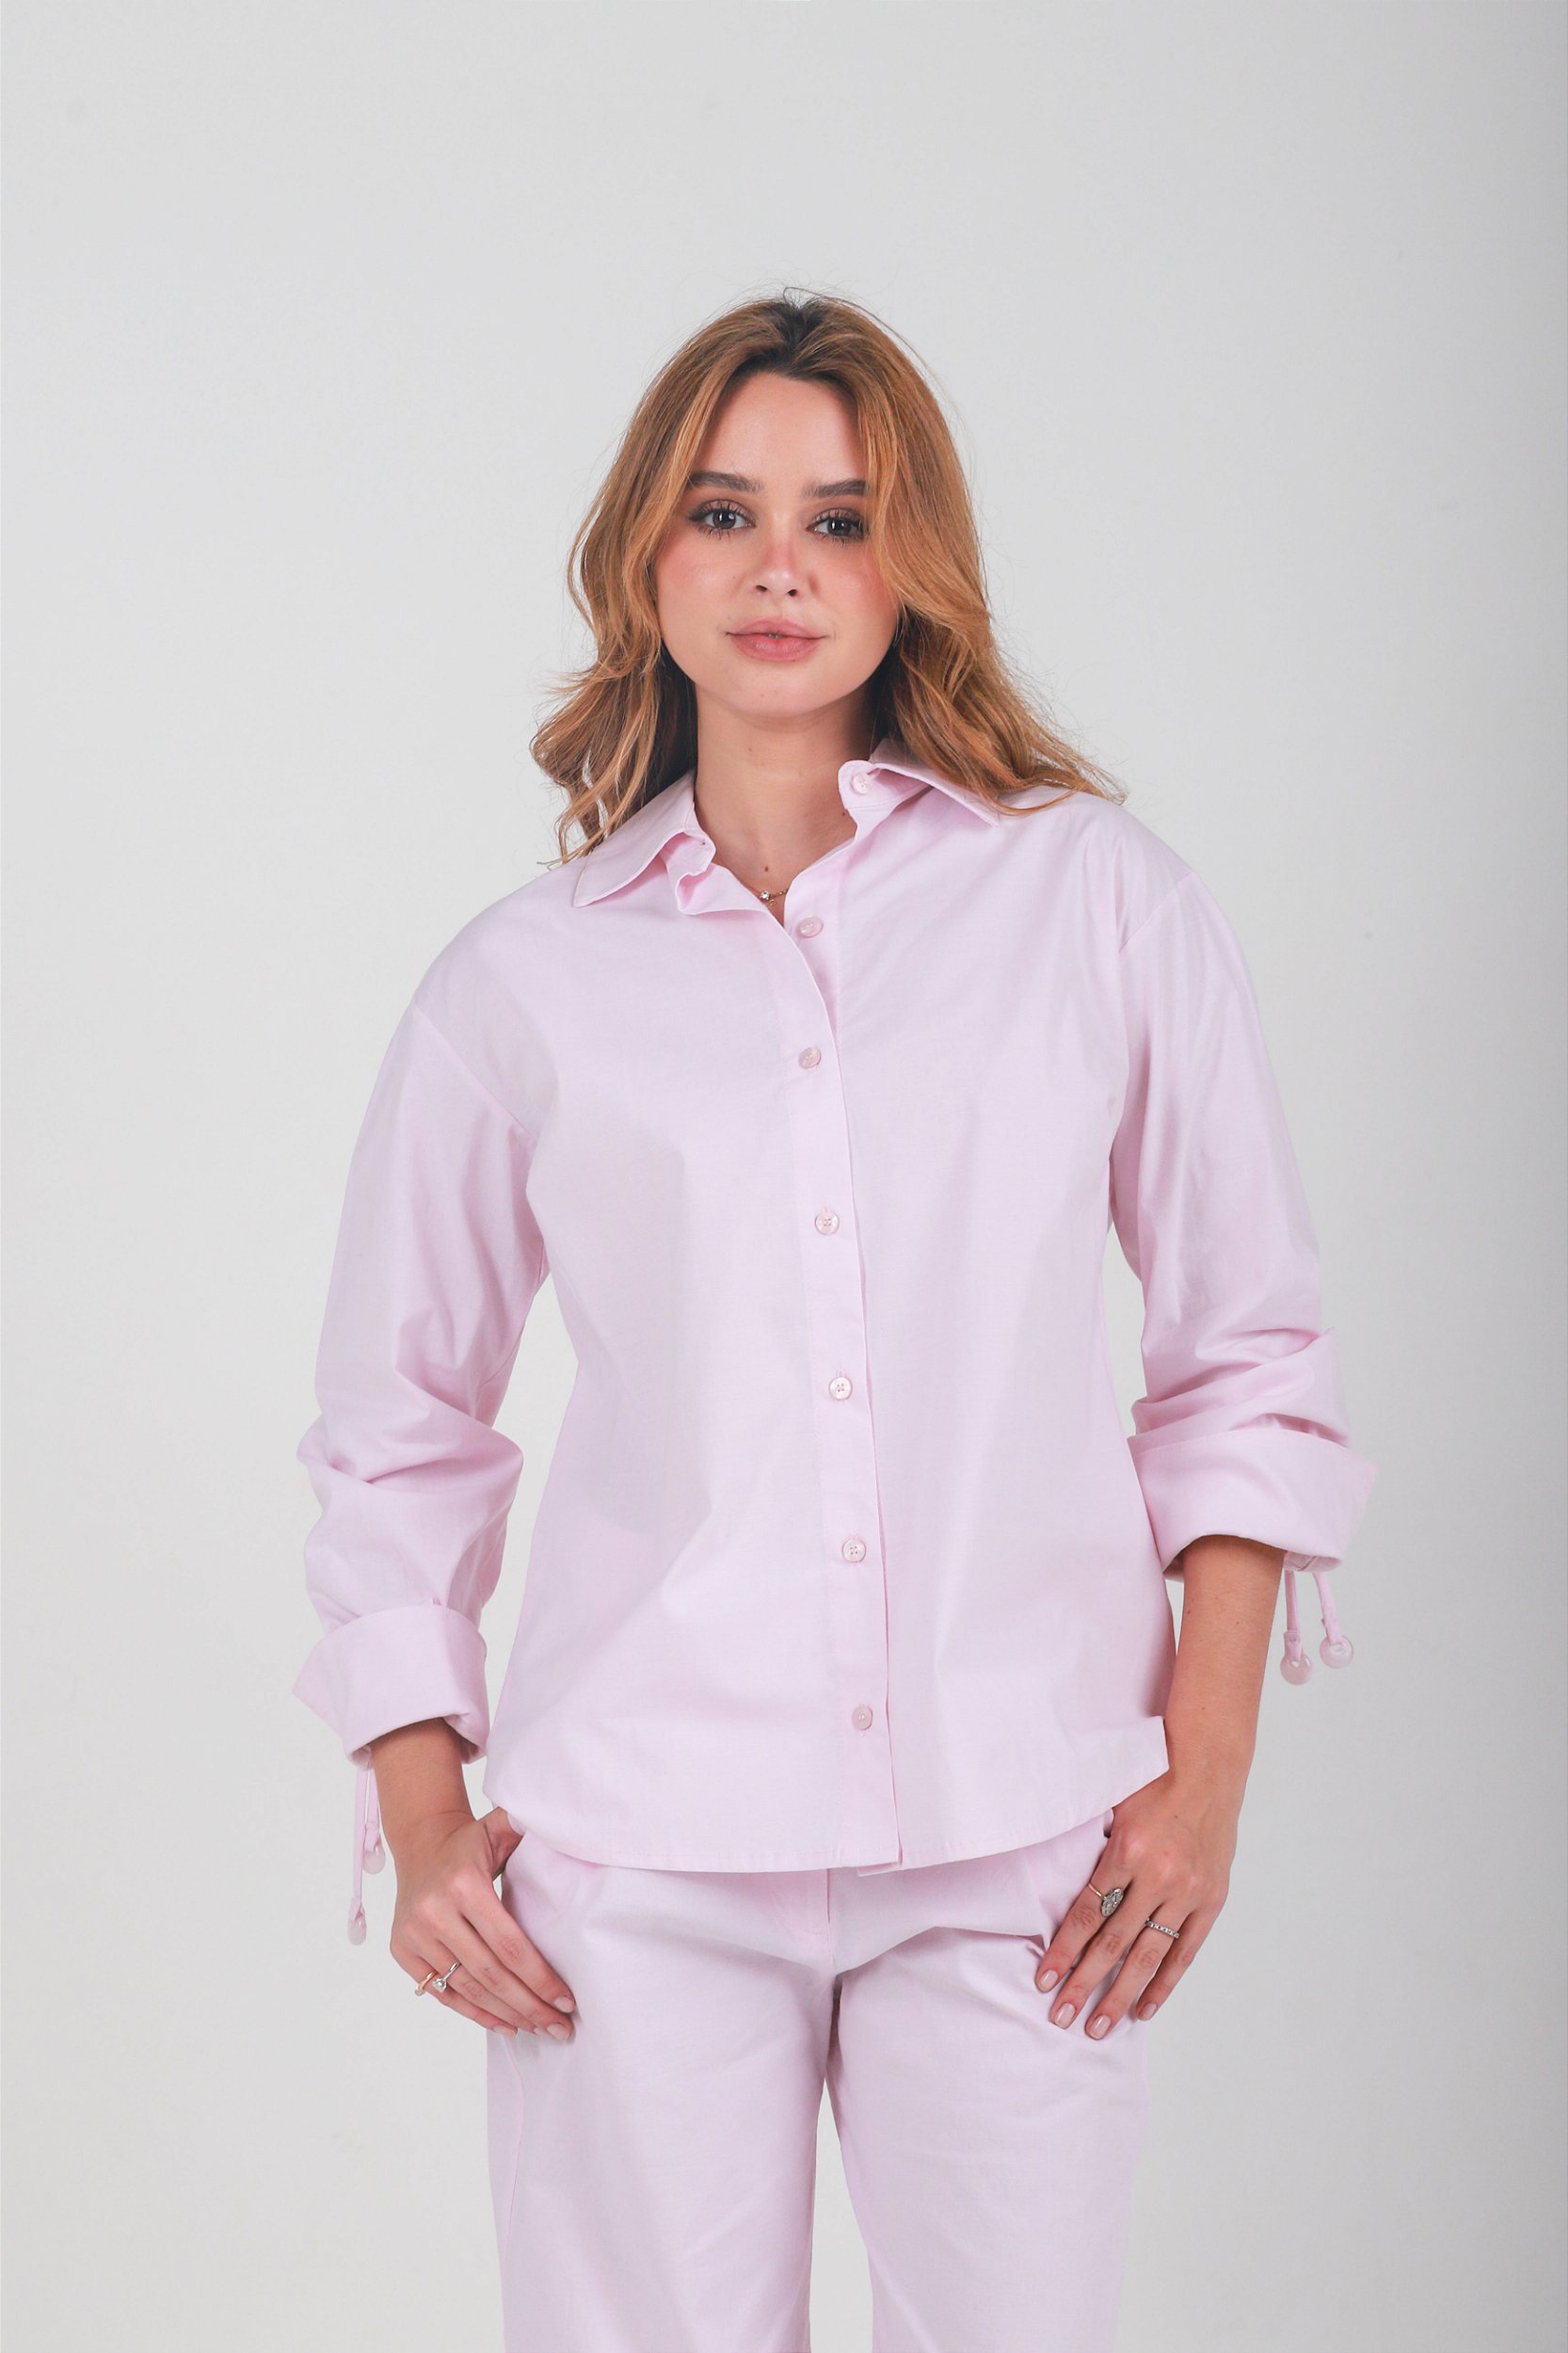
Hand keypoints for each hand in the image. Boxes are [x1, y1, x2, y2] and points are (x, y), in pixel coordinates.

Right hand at [389, 1805, 577, 2040]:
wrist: (420, 1844)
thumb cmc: (469, 1843)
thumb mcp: (499, 1828)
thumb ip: (529, 1828)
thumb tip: (568, 1829)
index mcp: (463, 1884)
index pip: (509, 1944)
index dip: (540, 1977)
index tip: (567, 2000)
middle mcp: (434, 1913)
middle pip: (490, 1974)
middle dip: (530, 2005)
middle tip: (561, 2027)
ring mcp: (414, 1936)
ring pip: (468, 1989)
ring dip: (507, 2015)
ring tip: (539, 2028)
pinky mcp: (403, 1952)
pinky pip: (443, 1993)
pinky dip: (475, 2013)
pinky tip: (505, 2025)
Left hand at [1034, 1768, 1241, 2036]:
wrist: (1208, 1767)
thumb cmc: (1152, 1781)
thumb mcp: (1112, 1804)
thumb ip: (1090, 1844)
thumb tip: (1051, 1879)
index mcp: (1130, 1851)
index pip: (1089, 1913)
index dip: (1065, 1949)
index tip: (1045, 1979)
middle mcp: (1160, 1877)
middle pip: (1114, 1944)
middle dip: (1085, 1984)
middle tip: (1061, 2016)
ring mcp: (1188, 1892)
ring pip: (1149, 1956)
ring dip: (1121, 1994)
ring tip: (1098, 2026)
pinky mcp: (1211, 1901)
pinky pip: (1185, 1952)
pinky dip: (1164, 1983)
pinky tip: (1144, 2009)